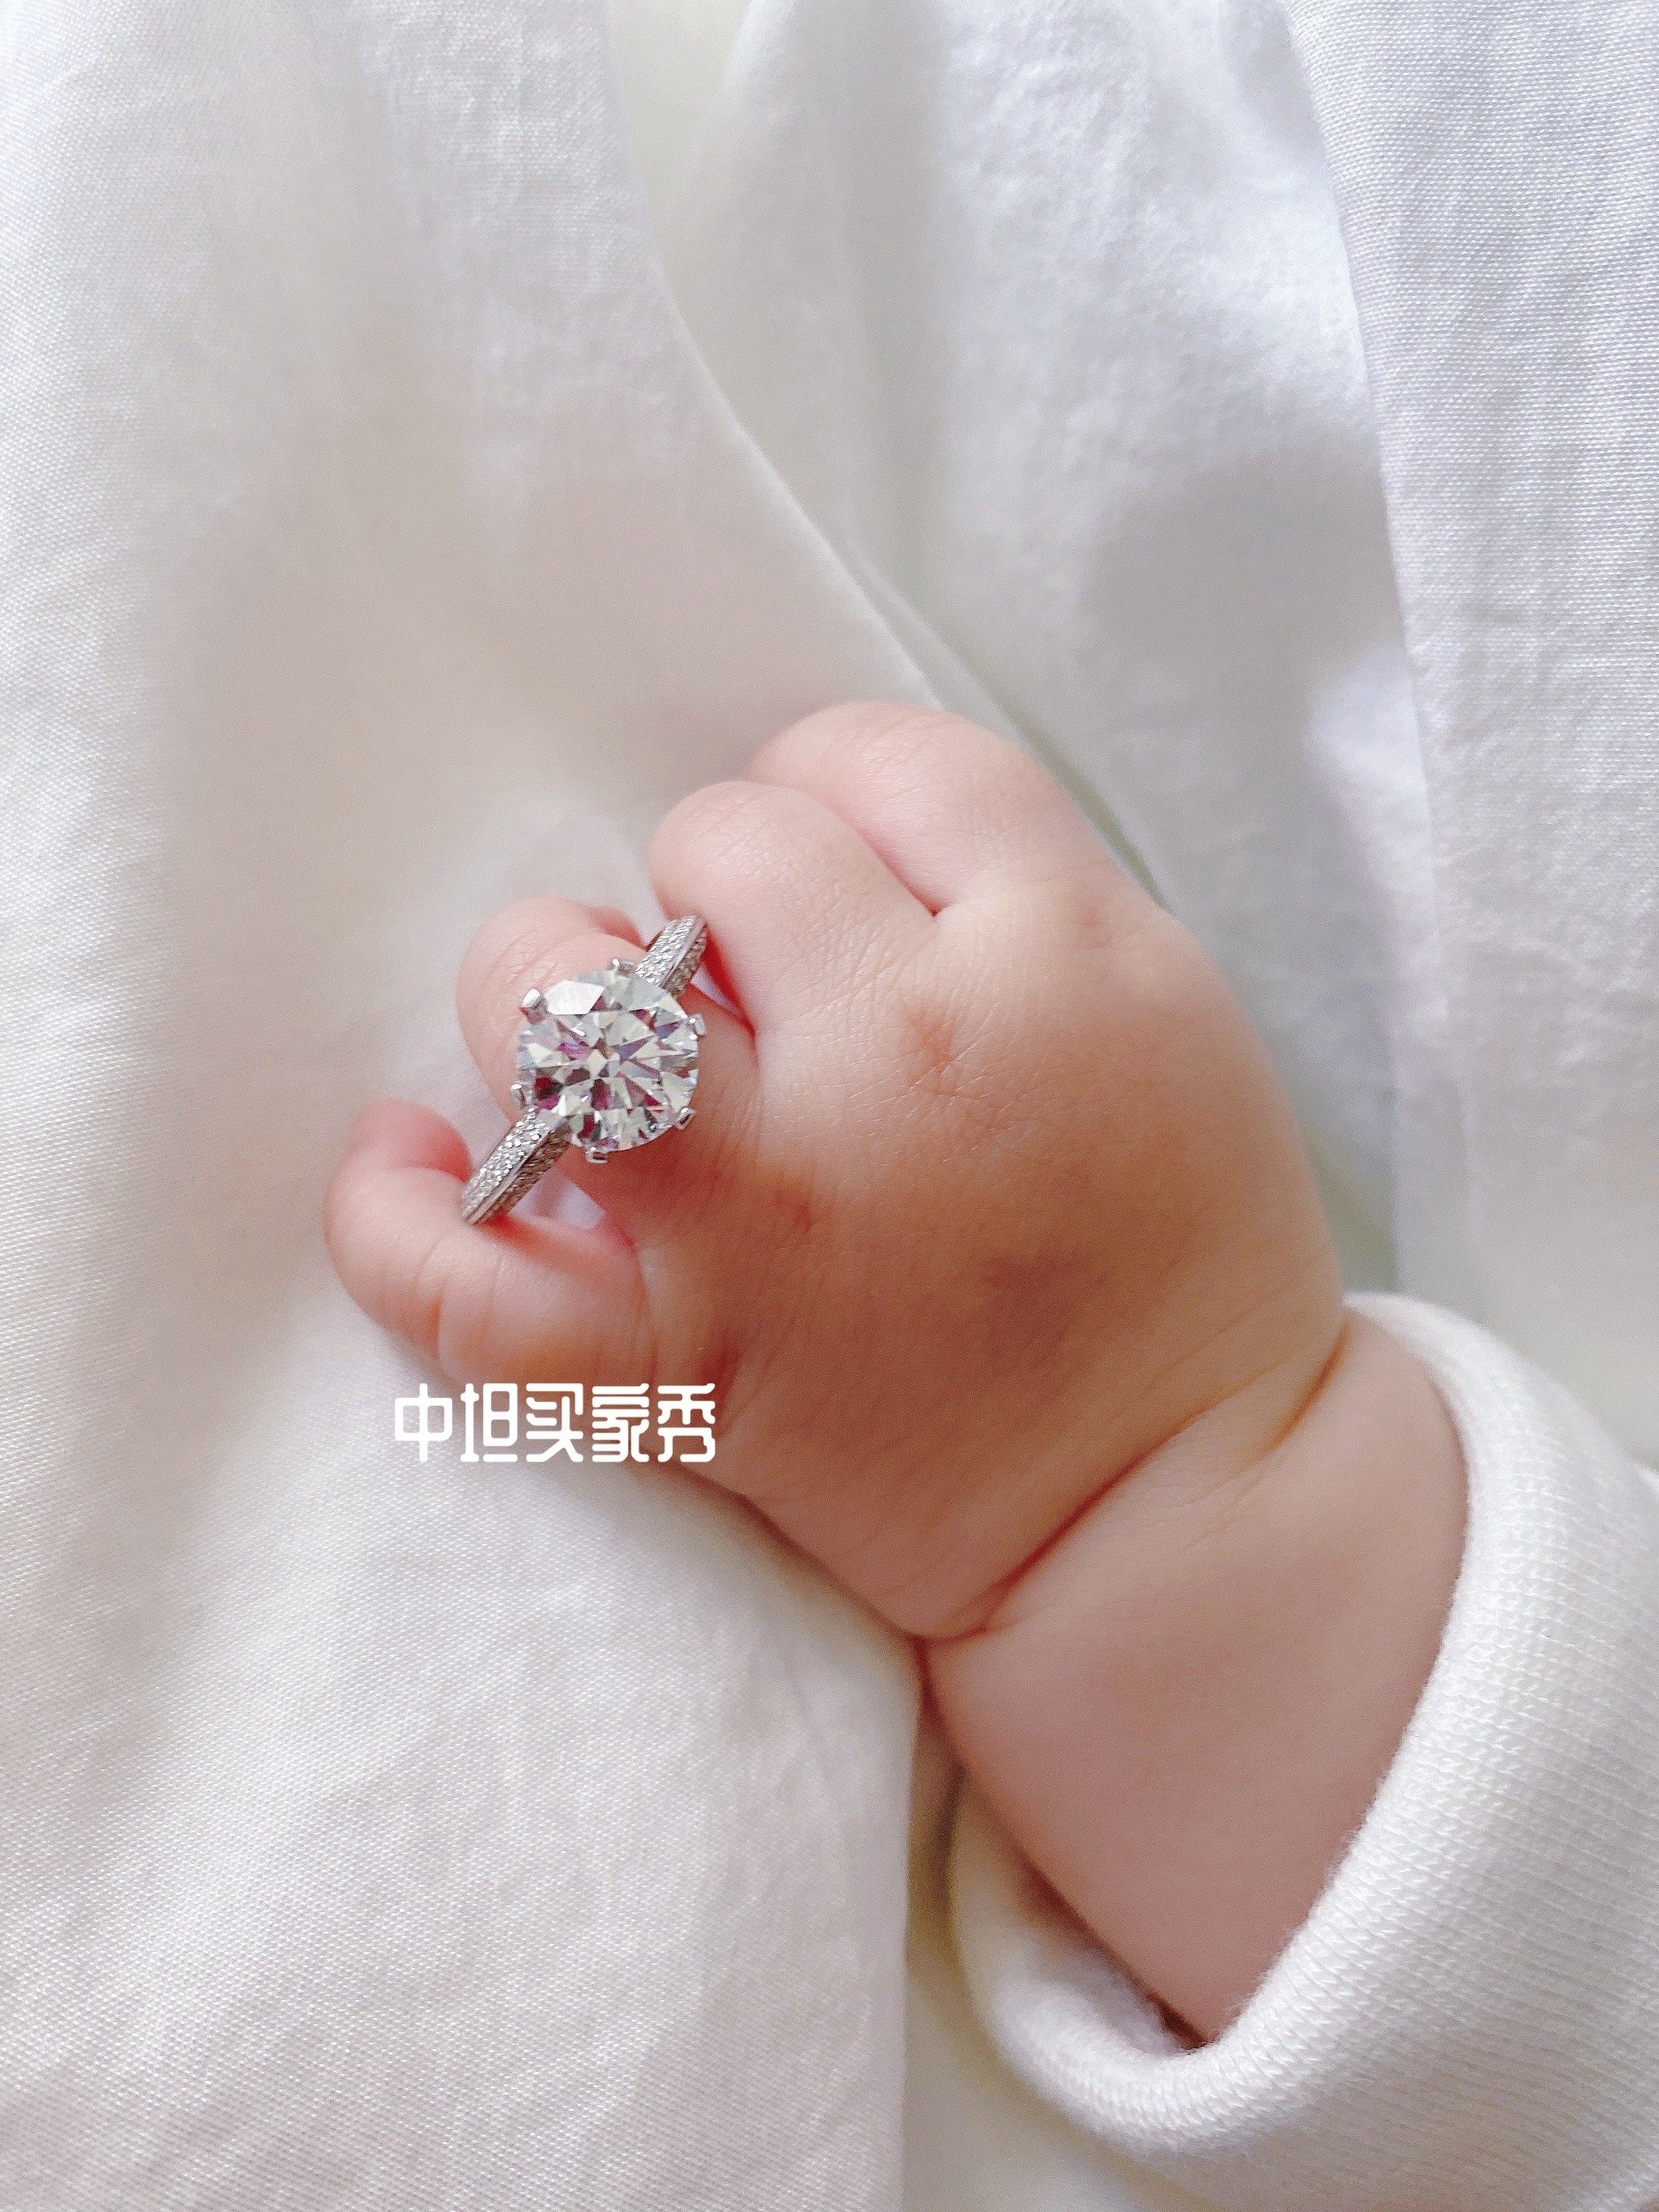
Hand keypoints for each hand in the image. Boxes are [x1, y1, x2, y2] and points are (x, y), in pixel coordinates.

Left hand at [327, 704, 1461, 2032]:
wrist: (1169, 1513)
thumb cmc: (1174, 1248)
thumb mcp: (1163, 1004)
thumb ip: (1004, 891)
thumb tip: (785, 851)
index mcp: (1063, 957)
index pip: (878, 763)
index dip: (831, 788)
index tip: (827, 869)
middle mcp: (914, 1062)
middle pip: (724, 845)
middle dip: (719, 886)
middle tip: (756, 984)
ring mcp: (781, 1218)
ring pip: (566, 1008)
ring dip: (551, 989)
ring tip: (598, 1049)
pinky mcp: (690, 1367)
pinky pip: (475, 1292)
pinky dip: (398, 1226)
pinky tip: (409, 1160)